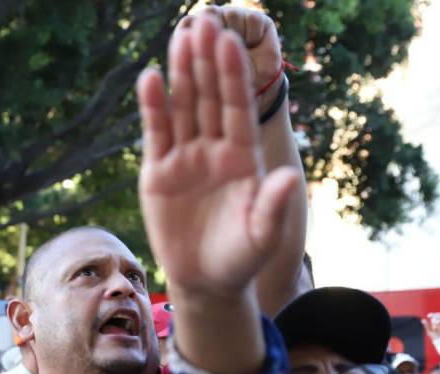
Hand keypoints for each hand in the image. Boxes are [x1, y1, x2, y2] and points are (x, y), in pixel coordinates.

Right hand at [137, 15, 299, 298]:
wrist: (206, 281)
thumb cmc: (241, 258)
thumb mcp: (262, 237)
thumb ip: (272, 206)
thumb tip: (288, 177)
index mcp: (243, 157)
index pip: (238, 109)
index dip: (234, 77)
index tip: (231, 43)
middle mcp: (214, 149)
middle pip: (210, 98)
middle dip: (208, 63)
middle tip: (205, 22)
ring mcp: (185, 159)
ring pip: (183, 108)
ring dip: (182, 74)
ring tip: (181, 36)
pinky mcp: (158, 173)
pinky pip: (157, 134)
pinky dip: (154, 108)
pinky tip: (151, 78)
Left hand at [422, 312, 439, 339]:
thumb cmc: (435, 337)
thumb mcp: (429, 331)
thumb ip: (426, 325)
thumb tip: (422, 319)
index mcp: (435, 322)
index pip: (434, 316)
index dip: (431, 315)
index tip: (428, 316)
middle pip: (438, 315)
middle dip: (435, 315)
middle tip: (432, 317)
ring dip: (438, 318)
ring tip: (434, 321)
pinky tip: (438, 322)